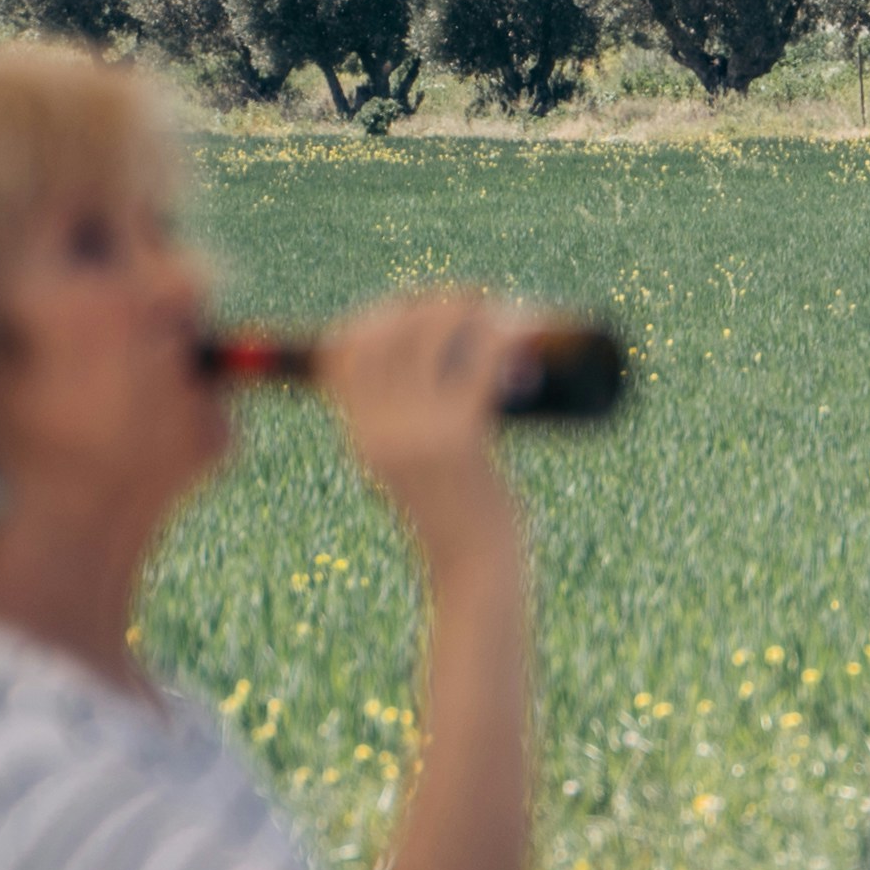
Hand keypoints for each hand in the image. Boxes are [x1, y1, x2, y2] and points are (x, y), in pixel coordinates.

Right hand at [316, 285, 568, 571]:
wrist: (475, 567)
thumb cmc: (453, 515)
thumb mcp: (408, 470)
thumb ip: (402, 433)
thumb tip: (420, 383)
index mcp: (361, 435)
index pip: (347, 352)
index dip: (379, 315)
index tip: (418, 305)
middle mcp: (380, 430)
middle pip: (391, 333)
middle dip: (429, 303)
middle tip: (472, 302)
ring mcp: (419, 433)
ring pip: (434, 337)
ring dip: (468, 311)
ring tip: (500, 314)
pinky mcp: (462, 438)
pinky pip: (480, 365)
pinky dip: (503, 339)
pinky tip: (522, 338)